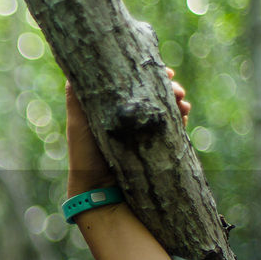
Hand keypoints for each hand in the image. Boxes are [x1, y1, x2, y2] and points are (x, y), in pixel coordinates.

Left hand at [66, 67, 188, 196]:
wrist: (101, 192)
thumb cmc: (86, 155)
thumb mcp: (79, 122)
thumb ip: (78, 97)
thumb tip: (76, 68)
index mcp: (114, 107)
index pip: (136, 83)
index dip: (151, 74)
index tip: (164, 71)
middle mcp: (130, 118)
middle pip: (156, 93)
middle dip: (170, 87)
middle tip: (177, 88)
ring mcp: (145, 132)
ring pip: (168, 108)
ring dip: (179, 100)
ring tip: (183, 103)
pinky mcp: (158, 148)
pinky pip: (174, 128)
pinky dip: (181, 118)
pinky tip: (184, 114)